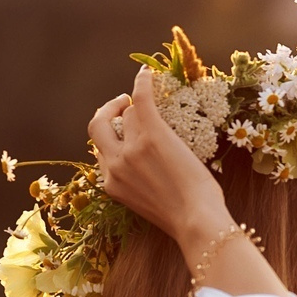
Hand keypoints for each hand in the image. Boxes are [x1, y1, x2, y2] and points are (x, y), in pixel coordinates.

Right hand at [87, 66, 229, 243]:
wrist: (197, 223)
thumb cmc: (185, 219)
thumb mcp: (149, 204)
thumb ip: (138, 183)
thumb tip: (147, 168)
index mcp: (111, 183)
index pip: (100, 150)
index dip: (113, 138)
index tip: (125, 131)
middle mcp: (115, 164)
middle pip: (99, 125)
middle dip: (108, 112)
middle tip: (121, 105)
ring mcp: (132, 148)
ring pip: (128, 114)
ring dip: (139, 107)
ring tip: (154, 101)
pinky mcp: (153, 134)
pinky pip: (140, 98)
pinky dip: (142, 82)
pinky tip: (147, 74)